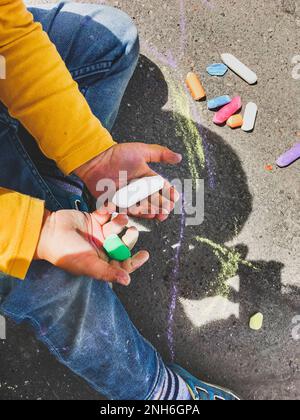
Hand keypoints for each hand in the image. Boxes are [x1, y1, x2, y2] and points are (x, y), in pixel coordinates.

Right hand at [34, 209, 148, 285]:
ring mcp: (98, 234)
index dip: (134, 260)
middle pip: (122, 244)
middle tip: (133, 231)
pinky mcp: (93, 219)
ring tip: (120, 218)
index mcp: (101, 262)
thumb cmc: (66, 252)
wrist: (48, 231)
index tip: (145, 254)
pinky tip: (106, 209)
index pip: (122, 263)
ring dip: (120, 223)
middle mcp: (101, 249)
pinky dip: (108, 211)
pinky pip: (106, 215)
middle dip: (129, 238)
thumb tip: (127, 281)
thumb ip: (108, 272)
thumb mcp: (88, 264)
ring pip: (116, 228)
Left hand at [75, 143, 181, 221]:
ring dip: (151, 210)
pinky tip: (143, 214)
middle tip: (167, 209)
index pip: (162, 187)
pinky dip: (136, 213)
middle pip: (154, 200)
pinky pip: (129, 210)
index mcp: (147, 177)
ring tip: (158, 213)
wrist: (95, 161)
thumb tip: (179, 157)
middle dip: (162, 205)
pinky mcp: (119, 203)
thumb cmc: (117, 154)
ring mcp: (129, 197)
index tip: (175, 198)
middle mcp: (140, 189)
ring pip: (143, 206)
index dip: (169, 193)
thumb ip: (160, 153)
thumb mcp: (141, 151)